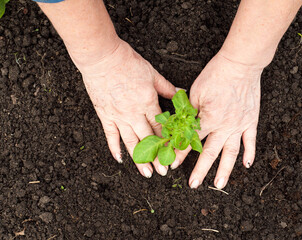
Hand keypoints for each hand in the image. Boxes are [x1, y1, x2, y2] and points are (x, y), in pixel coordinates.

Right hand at [76, 39, 175, 177]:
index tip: (174, 154)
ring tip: (146, 173)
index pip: (160, 128)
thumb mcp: (152, 73)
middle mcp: (134, 114)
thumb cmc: (127, 63)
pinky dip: (114, 149)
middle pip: (148, 140)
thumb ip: (167, 87)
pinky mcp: (105, 115)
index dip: (168, 142)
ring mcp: (119, 116)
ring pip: (130, 142)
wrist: (102, 58)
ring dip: (139, 159)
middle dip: (157, 157)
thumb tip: (181, 94)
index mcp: (148, 103)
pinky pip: (110, 136)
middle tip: (163, 171)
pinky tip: (120, 159)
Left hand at [171, 52, 262, 188]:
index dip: (180, 153)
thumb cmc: (216, 76)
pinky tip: (246, 165)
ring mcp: (239, 126)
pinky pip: (250, 141)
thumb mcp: (195, 92)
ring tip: (219, 184)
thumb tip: (178, 124)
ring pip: (231, 153)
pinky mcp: (250, 121)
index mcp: (208, 119)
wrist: (240, 65)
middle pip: (210, 153)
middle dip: (200, 170)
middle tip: (193, 184)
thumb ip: (188, 112)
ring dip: (225, 170)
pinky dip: (249, 154)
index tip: (172, 164)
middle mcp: (224, 127)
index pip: (191, 141)